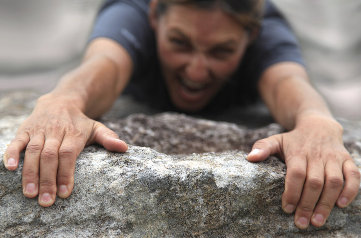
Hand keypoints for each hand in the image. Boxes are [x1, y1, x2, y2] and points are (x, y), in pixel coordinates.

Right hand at [3, 94, 127, 206]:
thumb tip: (124, 148)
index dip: (66, 173)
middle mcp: (56, 131)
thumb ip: (108, 138)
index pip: (69, 155)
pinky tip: (10, 168)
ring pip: (33, 151)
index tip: (65, 193)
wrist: (61, 101)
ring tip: (30, 194)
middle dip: (48, 180)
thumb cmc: (79, 122)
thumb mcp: (96, 127)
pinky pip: (17, 141)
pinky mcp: (25, 129)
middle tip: (46, 201)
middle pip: (50, 156)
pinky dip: (11, 153)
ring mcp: (39, 130)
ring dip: (30, 173)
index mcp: (74, 134)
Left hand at [247, 116, 359, 228]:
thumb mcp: (276, 140)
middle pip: (314, 182)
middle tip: (301, 223)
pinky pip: (353, 176)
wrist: (319, 125)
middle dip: (307, 204)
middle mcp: (317, 155)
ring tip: (317, 221)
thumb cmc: (294, 139)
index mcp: (298, 152)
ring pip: (333, 182)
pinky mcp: (347, 160)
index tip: (286, 208)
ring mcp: (334, 157)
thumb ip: (263, 148)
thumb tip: (249, 158)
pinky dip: (350, 191)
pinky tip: (341, 205)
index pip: (296, 174)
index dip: (292, 192)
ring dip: (327, 203)